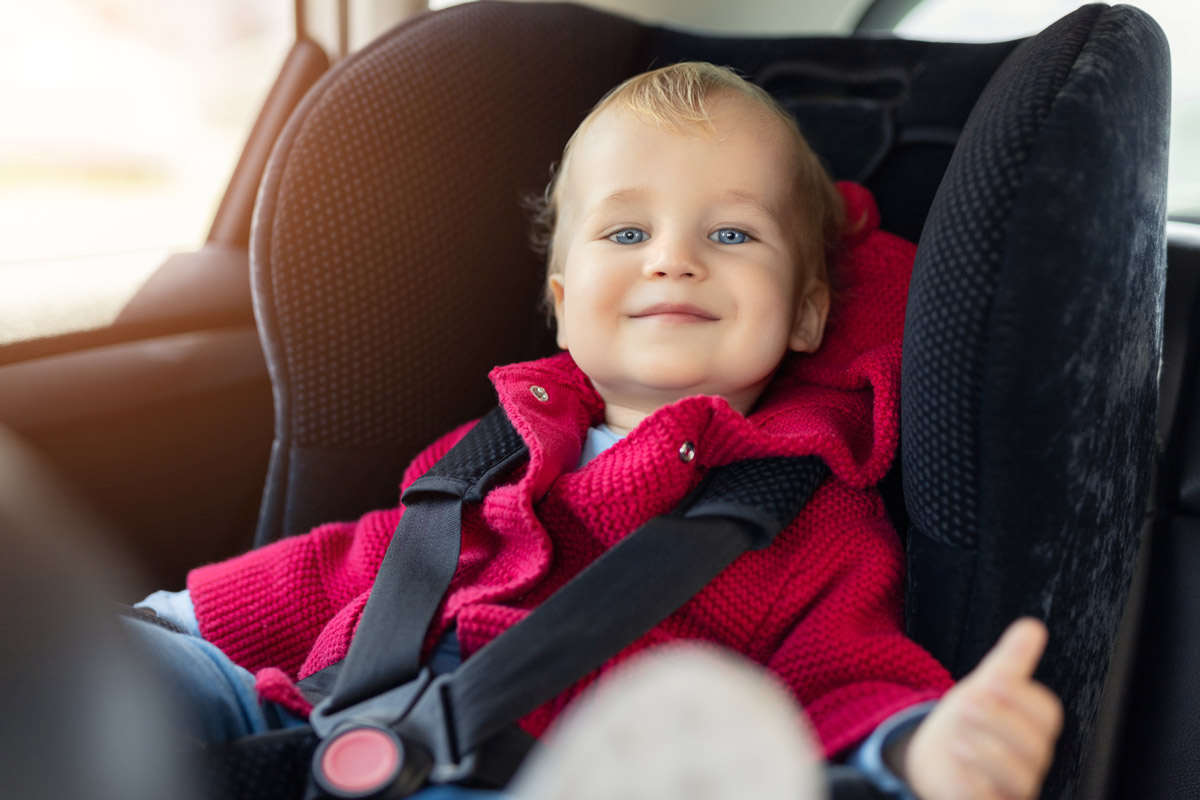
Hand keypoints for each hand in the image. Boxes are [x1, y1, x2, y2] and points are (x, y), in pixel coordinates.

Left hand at [895, 618, 1063, 799]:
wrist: (936, 756)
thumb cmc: (970, 720)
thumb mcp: (986, 687)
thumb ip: (1011, 661)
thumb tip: (1032, 626)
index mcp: (1034, 727)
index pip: (1046, 714)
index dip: (1021, 697)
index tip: (991, 680)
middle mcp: (1031, 761)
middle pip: (1034, 747)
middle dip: (1000, 723)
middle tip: (967, 704)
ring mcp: (1012, 788)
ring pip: (1019, 780)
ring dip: (989, 757)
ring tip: (959, 741)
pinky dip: (976, 790)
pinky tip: (959, 772)